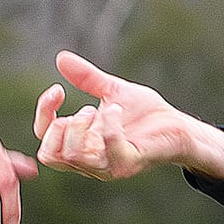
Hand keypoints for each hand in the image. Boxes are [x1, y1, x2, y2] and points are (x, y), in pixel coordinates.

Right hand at [33, 51, 223, 181]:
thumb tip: (61, 58)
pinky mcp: (129, 163)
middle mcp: (90, 161)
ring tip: (99, 110)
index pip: (45, 140)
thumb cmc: (146, 114)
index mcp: (81, 145)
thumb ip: (86, 78)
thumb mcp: (111, 90)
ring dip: (80, 127)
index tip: (57, 90)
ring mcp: (109, 165)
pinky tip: (117, 110)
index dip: (44, 114)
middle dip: (58, 127)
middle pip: (50, 155)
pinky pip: (109, 150)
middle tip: (84, 109)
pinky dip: (109, 125)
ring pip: (73, 157)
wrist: (178, 126)